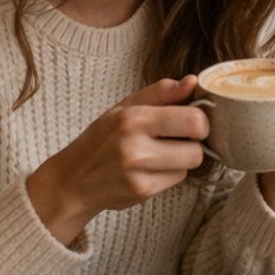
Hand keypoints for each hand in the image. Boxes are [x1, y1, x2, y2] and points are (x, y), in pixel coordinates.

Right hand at [26, 76, 211, 243]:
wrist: (74, 179)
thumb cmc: (102, 138)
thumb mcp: (126, 106)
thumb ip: (162, 92)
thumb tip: (193, 82)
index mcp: (133, 119)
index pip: (194, 121)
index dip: (199, 121)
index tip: (189, 121)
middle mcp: (135, 147)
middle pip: (197, 149)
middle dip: (192, 143)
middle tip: (175, 138)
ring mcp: (138, 173)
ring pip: (189, 166)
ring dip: (181, 160)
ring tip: (159, 154)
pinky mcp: (141, 192)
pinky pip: (176, 181)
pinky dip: (169, 174)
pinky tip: (149, 169)